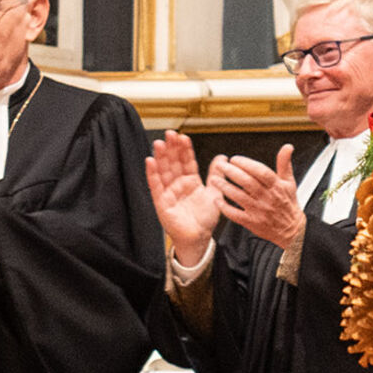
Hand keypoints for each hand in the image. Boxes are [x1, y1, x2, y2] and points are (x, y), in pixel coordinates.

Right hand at [146, 131, 220, 264]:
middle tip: (169, 134)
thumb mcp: (215, 193)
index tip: (183, 136)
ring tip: (159, 143)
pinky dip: (152, 174)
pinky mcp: (161, 203)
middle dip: (171, 148)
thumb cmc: (205, 220)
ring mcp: (169, 193)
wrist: (199, 238)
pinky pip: (156, 186)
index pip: (186, 161)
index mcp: (190, 182)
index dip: (184, 149)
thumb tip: (223, 157)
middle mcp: (178, 186)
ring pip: (163, 171)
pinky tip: (150, 161)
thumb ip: (216, 175)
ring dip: (160, 157)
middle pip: (173, 163)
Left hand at [209, 145, 303, 251]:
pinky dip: (225, 207)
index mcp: (276, 186)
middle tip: (220, 165)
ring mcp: (259, 210)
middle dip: (232, 172)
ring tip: (214, 180)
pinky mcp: (252, 222)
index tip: (234, 159)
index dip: (247, 164)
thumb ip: (285, 164)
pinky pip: (235, 214)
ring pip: (239, 197)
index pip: (261, 172)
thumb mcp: (289, 182)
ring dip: (225, 187)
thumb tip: (287, 146)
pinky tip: (217, 200)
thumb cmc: (287, 203)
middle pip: (248, 183)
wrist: (291, 229)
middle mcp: (267, 197)